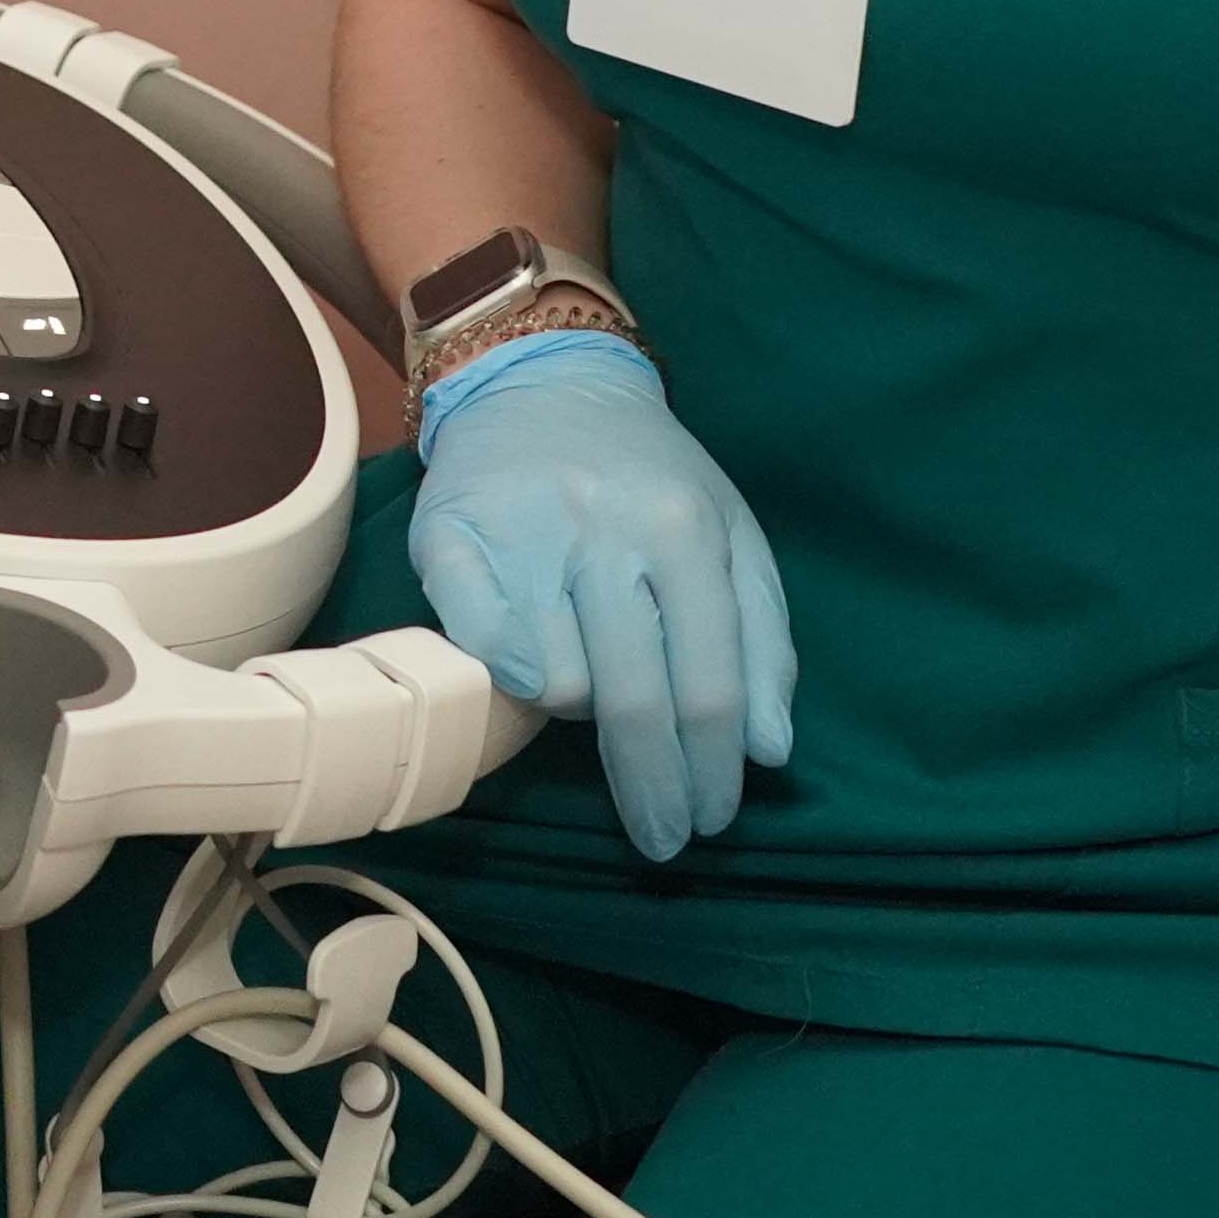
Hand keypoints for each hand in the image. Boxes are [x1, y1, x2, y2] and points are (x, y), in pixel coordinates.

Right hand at [402, 334, 795, 860]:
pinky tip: (527, 682)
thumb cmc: (650, 476)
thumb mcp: (731, 534)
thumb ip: (761, 638)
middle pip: (634, 699)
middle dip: (654, 788)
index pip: (707, 684)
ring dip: (579, 713)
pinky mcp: (450, 538)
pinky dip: (506, 678)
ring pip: (556, 684)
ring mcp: (523, 534)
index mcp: (686, 531)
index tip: (711, 822)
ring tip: (590, 691)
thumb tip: (768, 750)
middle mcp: (606, 531)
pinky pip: (479, 646)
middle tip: (665, 839)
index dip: (711, 771)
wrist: (541, 379)